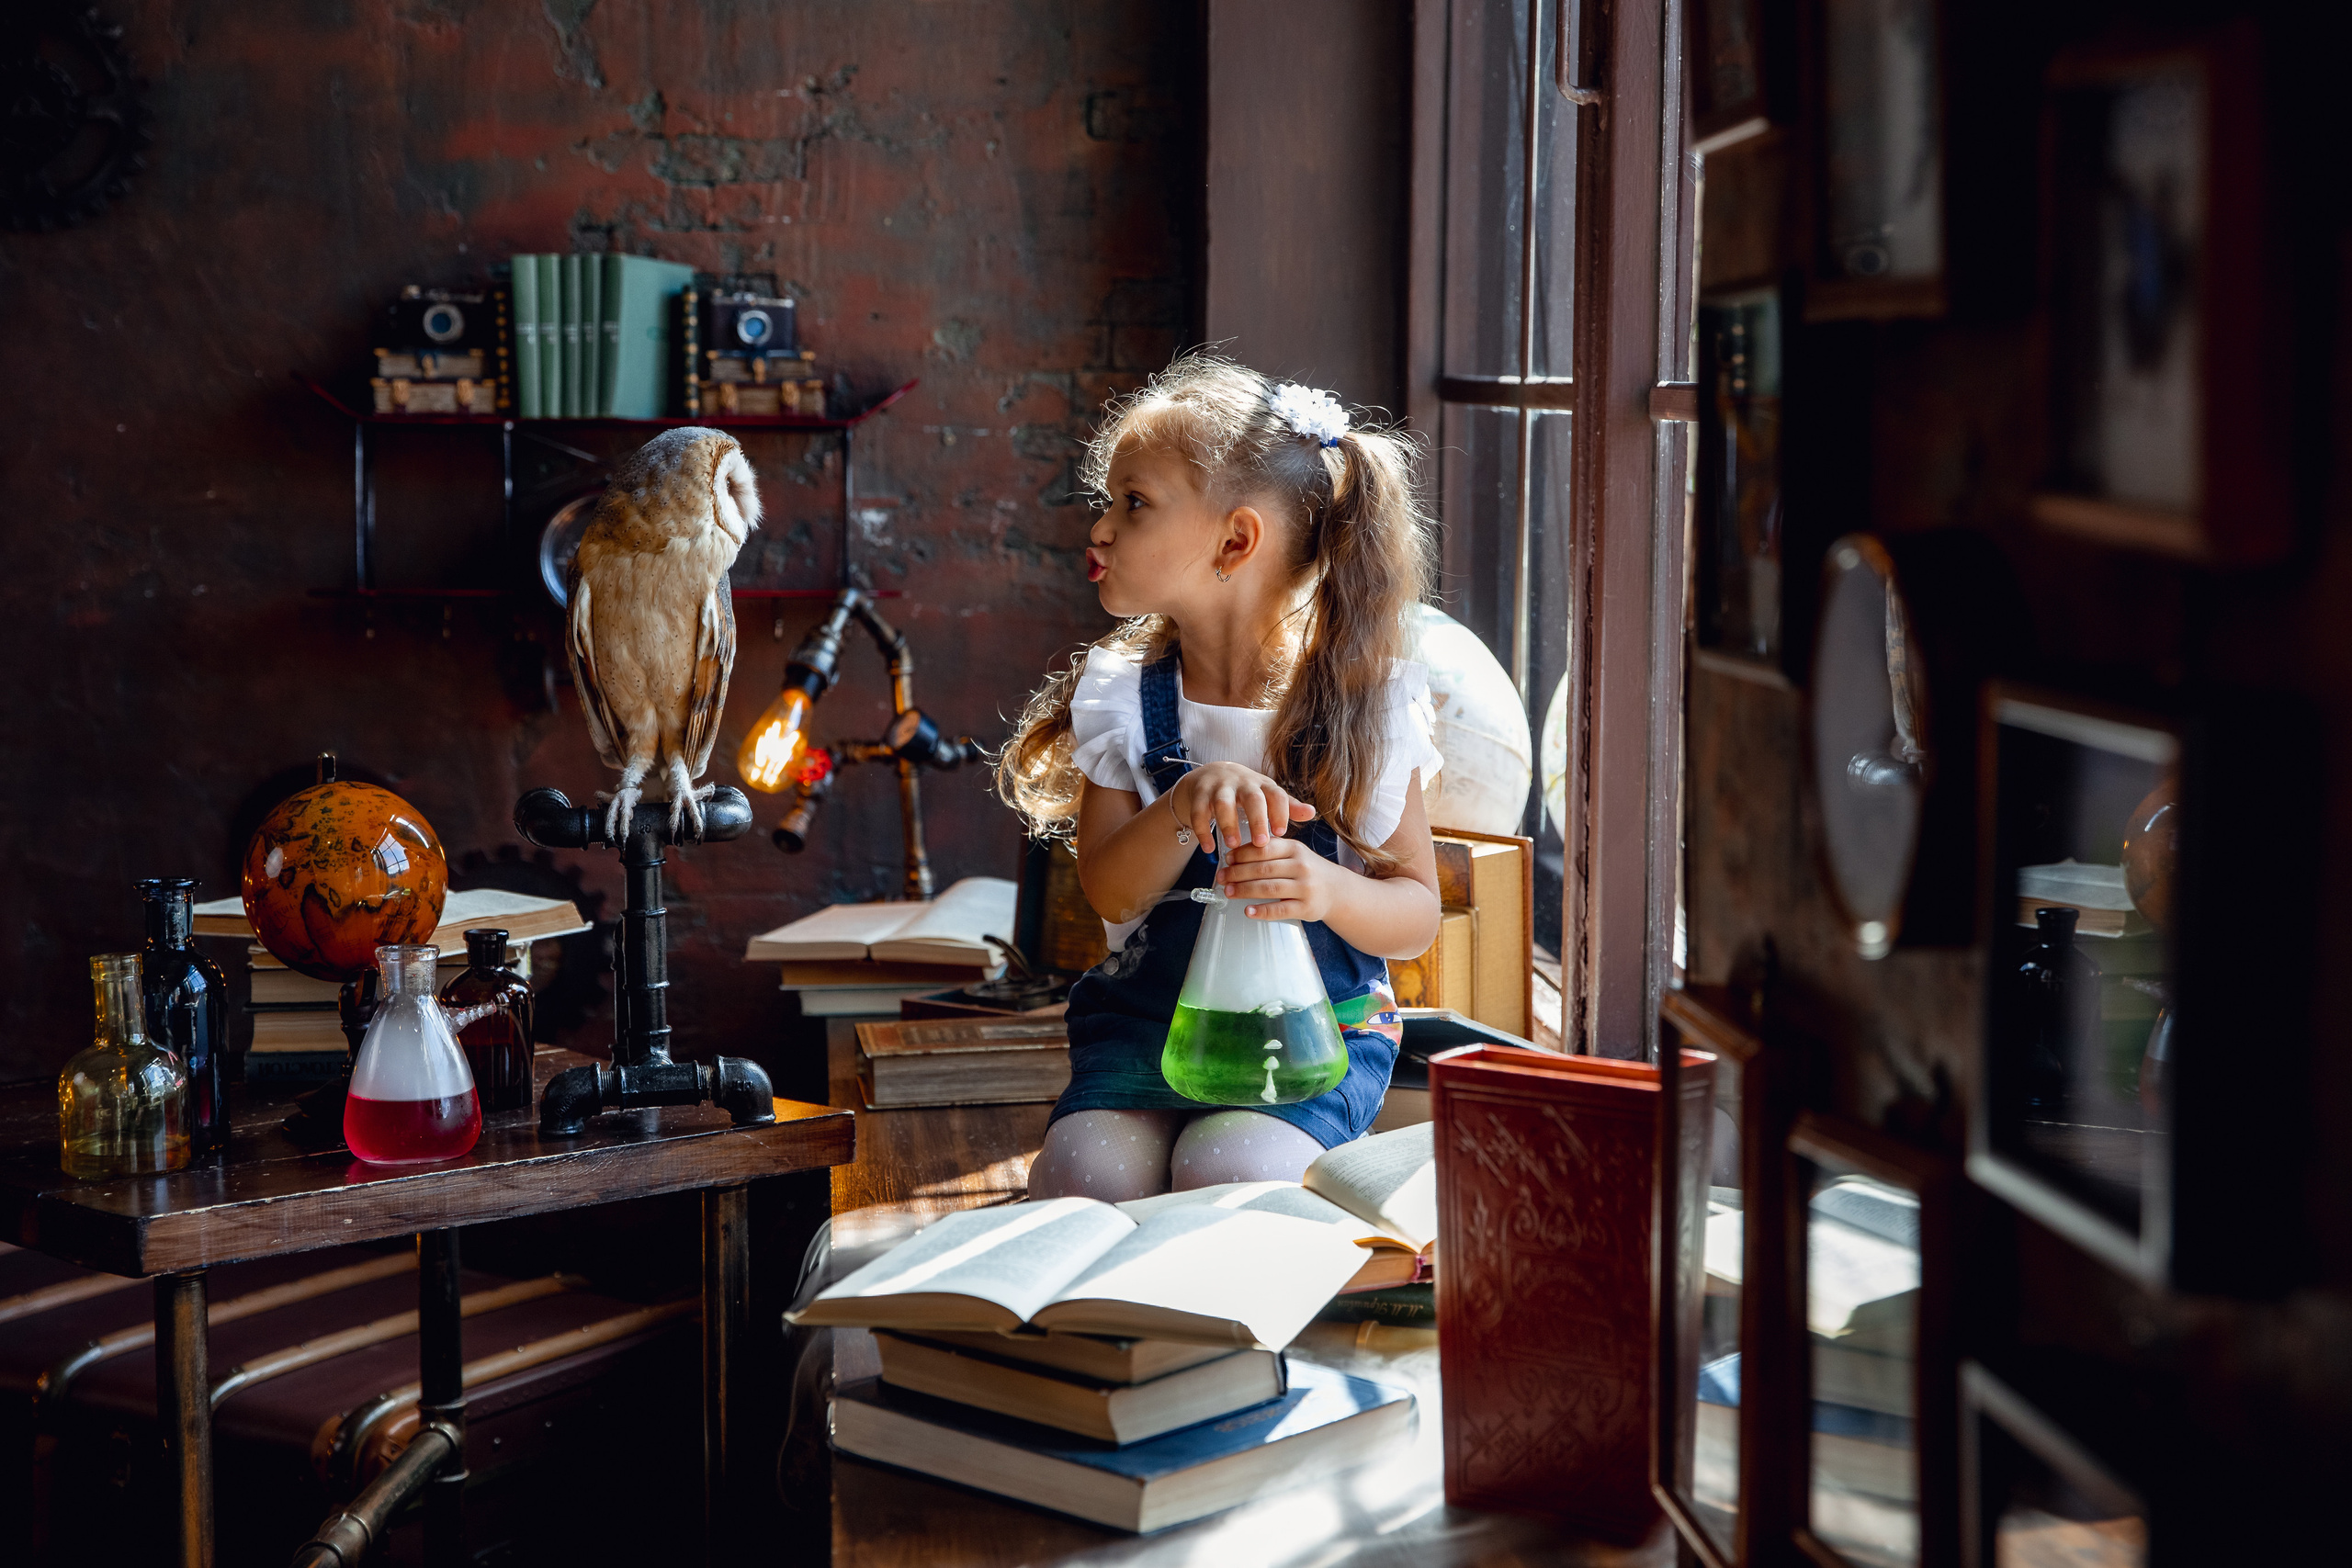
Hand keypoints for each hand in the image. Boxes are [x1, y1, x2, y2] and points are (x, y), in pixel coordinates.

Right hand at [1169, 762, 1314, 854]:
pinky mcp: (1200, 793)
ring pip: (1223, 803)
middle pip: (1252, 798)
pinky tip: (1208, 848)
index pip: (1276, 795)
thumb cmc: (1246, 791)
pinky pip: (1199, 811)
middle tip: (1260, 843)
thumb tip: (1312, 812)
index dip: (1280, 812)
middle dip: (1257, 819)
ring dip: (1227, 824)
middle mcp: (1242, 783)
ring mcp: (1219, 787)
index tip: (1281, 833)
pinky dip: (1202, 830)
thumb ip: (1288, 806)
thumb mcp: (1267, 795)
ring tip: (1233, 845)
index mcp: (1262, 785)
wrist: (1211, 774)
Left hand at [1219, 834, 1342, 922]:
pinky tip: (1248, 911)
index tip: (1227, 859)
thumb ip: (1270, 851)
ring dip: (1244, 890)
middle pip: (1263, 868)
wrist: (1337, 890)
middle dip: (1238, 873)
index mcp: (1295, 849)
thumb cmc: (1308, 870)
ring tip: (1228, 892)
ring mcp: (1305, 888)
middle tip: (1221, 877)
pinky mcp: (1306, 908)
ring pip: (1268, 888)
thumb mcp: (1294, 853)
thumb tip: (1235, 856)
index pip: (1264, 849)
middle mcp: (1301, 866)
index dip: (1242, 854)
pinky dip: (1262, 911)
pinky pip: (1280, 910)